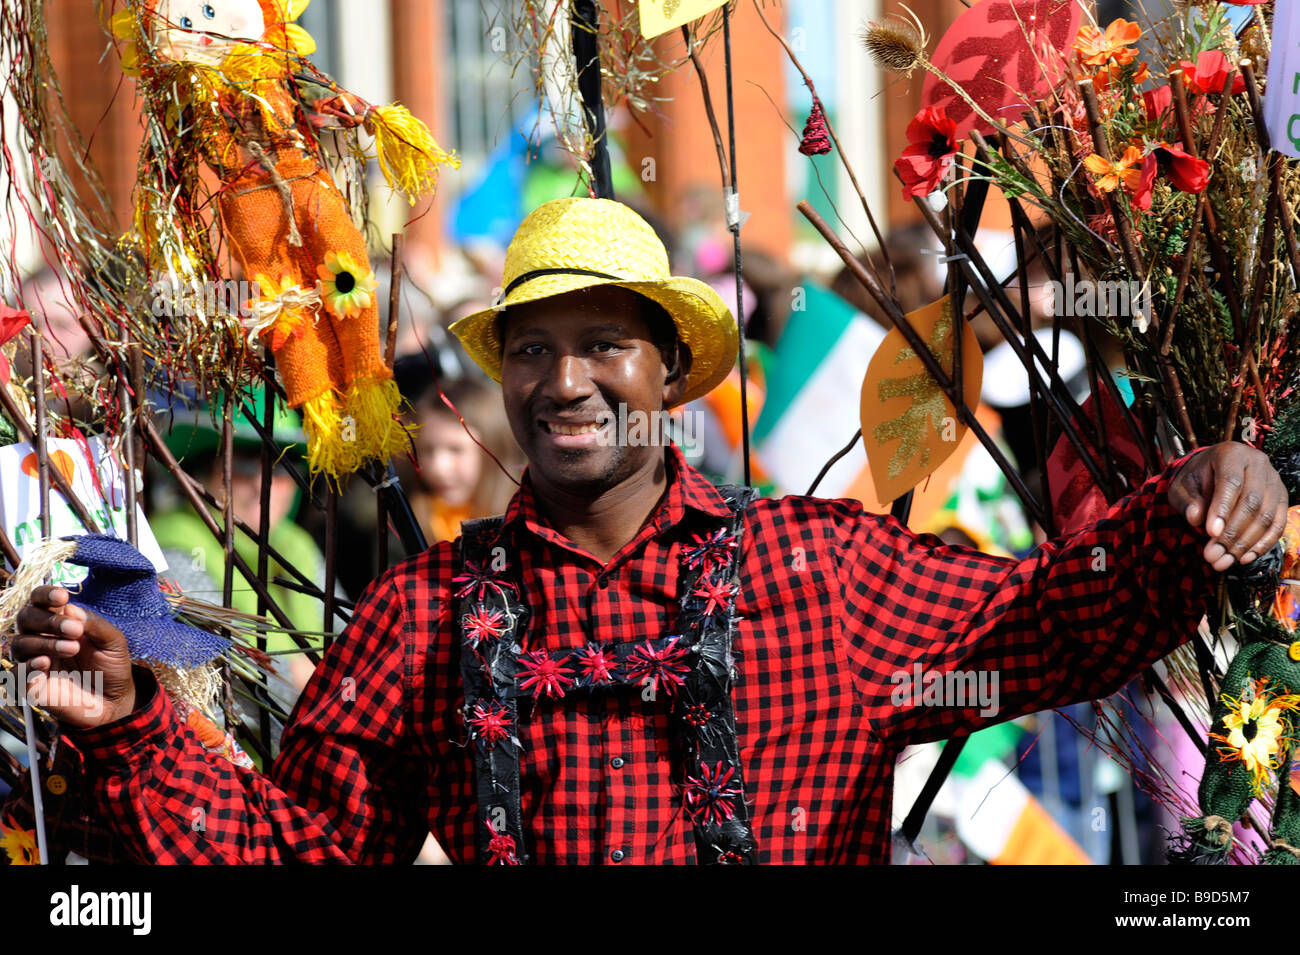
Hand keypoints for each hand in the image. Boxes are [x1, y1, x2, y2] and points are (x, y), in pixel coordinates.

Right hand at [11, 585, 136, 728]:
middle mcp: (42, 638)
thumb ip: (94, 624)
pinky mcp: (32, 685)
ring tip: (72, 648)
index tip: (62, 597)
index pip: (40, 601)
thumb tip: (70, 609)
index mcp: (60, 622)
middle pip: (26, 618)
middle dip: (47, 620)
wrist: (114, 700)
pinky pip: (17, 673)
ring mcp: (35, 661)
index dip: (45, 595)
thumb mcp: (113, 642)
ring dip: (43, 642)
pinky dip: (28, 666)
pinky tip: (45, 663)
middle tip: (74, 630)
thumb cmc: (111, 666)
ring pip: (19, 643)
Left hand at [1168, 442, 1288, 570]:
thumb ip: (1187, 501)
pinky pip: (1278, 525)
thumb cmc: (1196, 479)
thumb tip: (1195, 519)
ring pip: (1267, 516)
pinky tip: (1243, 558)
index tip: (1210, 533)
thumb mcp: (1182, 486)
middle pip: (1252, 502)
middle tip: (1212, 555)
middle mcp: (1258, 463)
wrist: (1213, 472)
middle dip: (1232, 533)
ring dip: (1245, 543)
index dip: (1222, 508)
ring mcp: (1274, 481)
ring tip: (1223, 561)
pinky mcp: (1282, 498)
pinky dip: (1262, 544)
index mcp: (1231, 454)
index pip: (1231, 482)